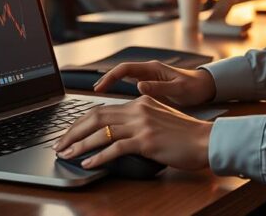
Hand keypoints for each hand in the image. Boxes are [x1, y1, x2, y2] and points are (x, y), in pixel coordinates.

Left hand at [53, 95, 212, 170]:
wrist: (205, 140)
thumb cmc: (185, 135)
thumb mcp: (159, 119)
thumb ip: (138, 120)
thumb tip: (116, 132)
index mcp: (139, 101)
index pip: (102, 108)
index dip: (81, 121)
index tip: (69, 132)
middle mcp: (138, 109)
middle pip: (95, 117)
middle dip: (73, 131)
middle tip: (60, 144)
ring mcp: (141, 124)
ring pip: (101, 132)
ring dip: (80, 145)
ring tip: (67, 154)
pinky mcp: (146, 140)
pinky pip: (115, 148)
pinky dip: (98, 156)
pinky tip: (88, 163)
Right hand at [94, 61, 215, 107]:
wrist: (206, 87)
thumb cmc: (195, 88)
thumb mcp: (178, 89)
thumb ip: (159, 88)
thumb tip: (138, 86)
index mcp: (152, 68)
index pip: (125, 69)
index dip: (110, 77)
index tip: (99, 87)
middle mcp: (148, 71)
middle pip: (121, 73)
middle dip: (106, 81)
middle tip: (95, 91)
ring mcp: (149, 78)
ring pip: (124, 79)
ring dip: (112, 86)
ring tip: (100, 97)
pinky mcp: (152, 86)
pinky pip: (131, 86)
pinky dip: (121, 92)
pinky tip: (117, 104)